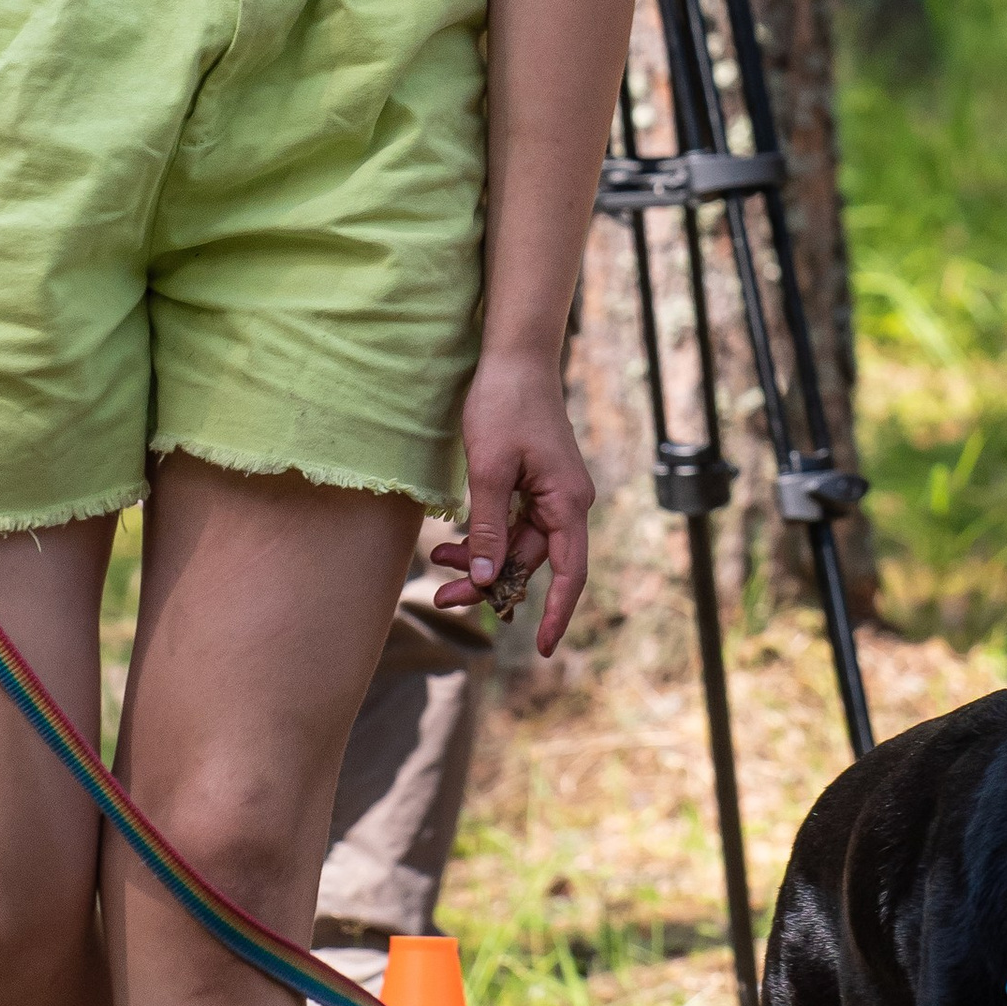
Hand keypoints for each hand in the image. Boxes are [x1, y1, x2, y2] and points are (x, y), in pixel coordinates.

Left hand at [432, 350, 594, 658]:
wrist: (513, 357)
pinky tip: (449, 538)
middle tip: (444, 598)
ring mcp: (552, 493)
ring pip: (517, 545)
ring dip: (480, 558)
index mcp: (568, 501)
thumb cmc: (504, 405)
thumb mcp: (489, 470)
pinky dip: (483, 534)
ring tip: (436, 559)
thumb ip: (489, 528)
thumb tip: (489, 579)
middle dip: (490, 583)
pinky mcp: (534, 484)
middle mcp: (567, 502)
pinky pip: (512, 523)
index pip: (570, 571)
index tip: (541, 648)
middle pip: (533, 561)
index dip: (557, 612)